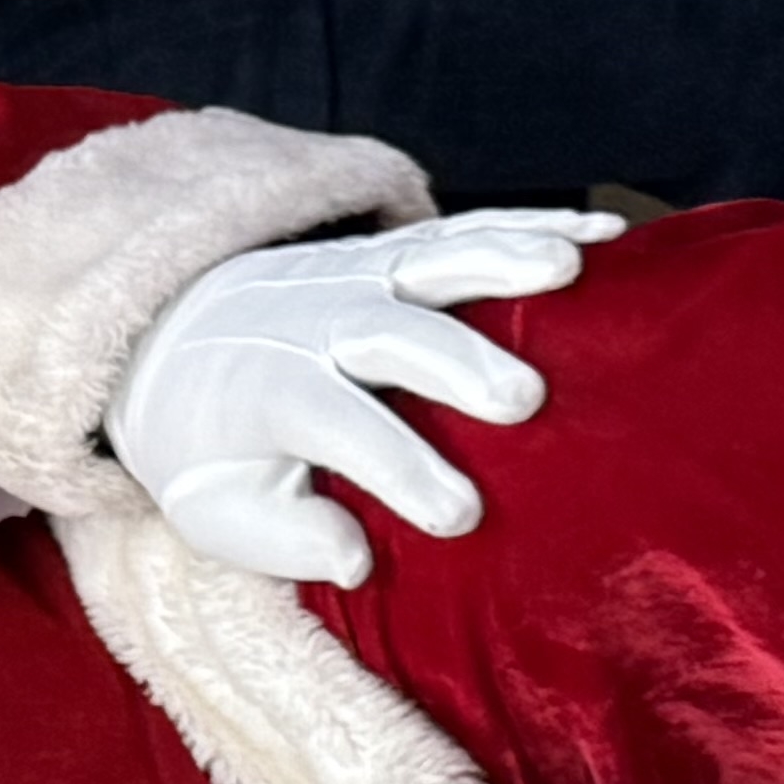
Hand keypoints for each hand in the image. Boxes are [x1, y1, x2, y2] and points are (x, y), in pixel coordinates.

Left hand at [102, 211, 622, 587]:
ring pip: (430, 258)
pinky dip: (536, 222)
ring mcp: (359, 274)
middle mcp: (313, 320)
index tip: (459, 516)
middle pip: (385, 332)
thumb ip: (280, 538)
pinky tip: (607, 232)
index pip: (335, 428)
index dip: (396, 468)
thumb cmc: (217, 452)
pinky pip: (466, 229)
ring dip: (500, 256)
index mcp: (270, 391)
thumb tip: (355, 560)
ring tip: (570, 268)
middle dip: (453, 361)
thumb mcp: (218, 511)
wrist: (176, 343)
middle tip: (523, 399)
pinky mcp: (397, 250)